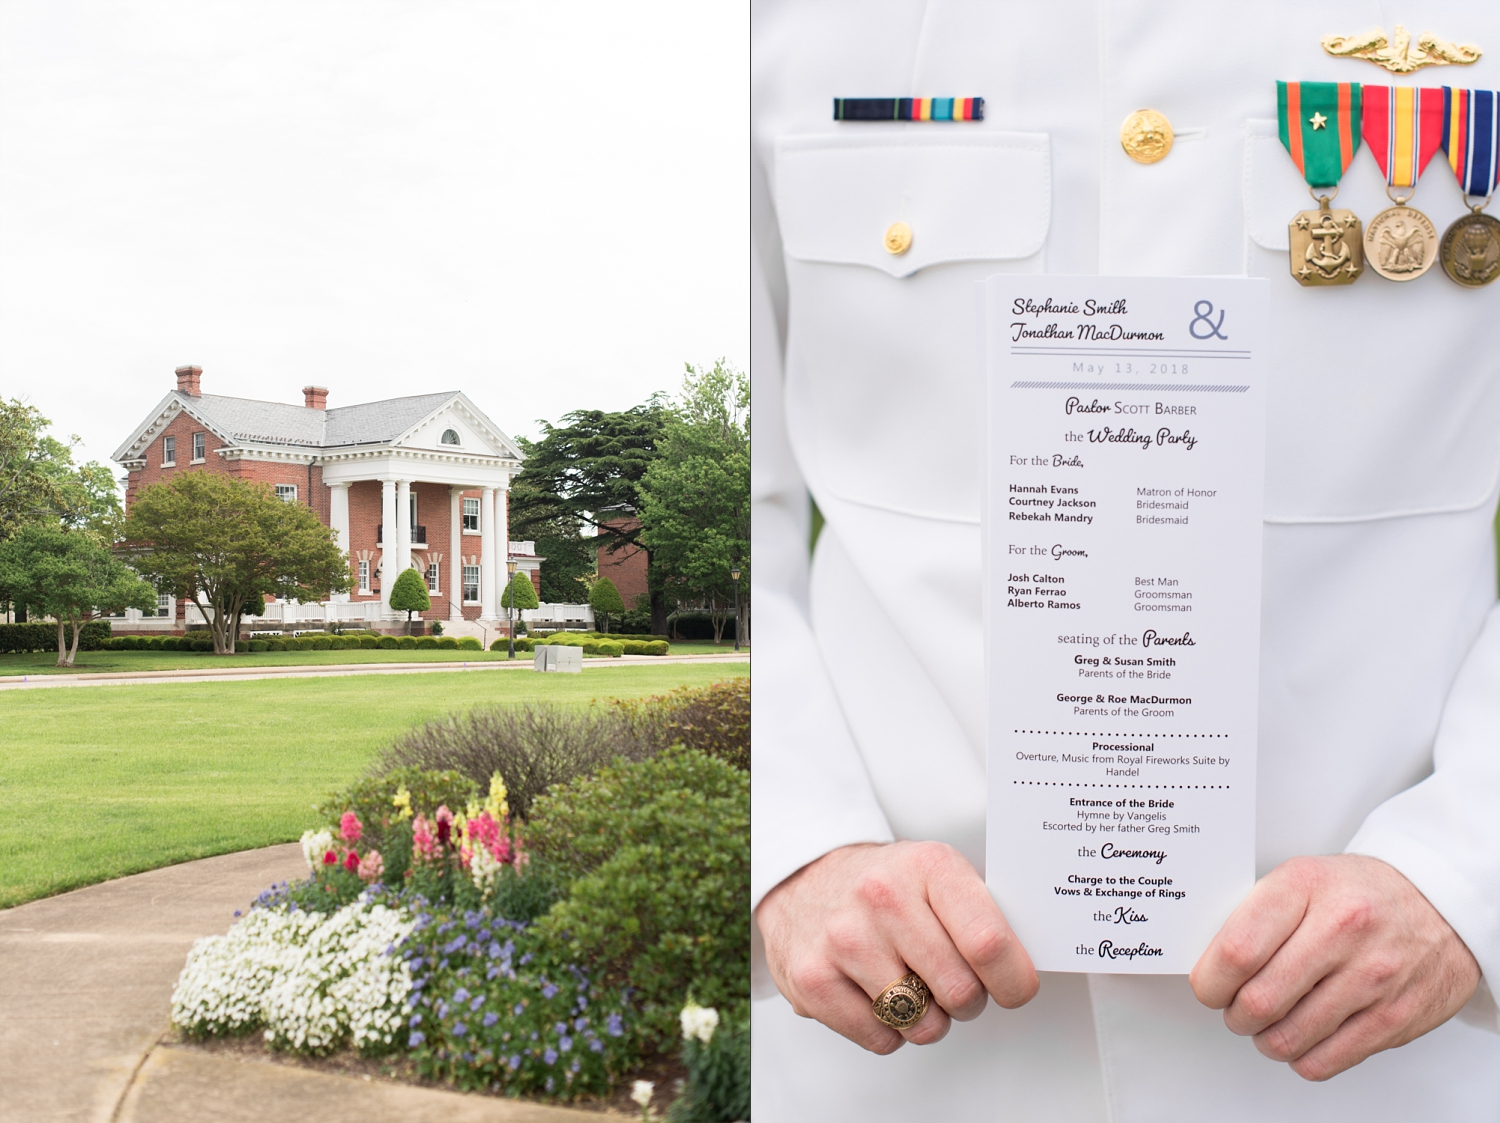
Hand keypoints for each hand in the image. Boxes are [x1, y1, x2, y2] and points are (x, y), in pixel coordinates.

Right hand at [755, 841, 1037, 1053]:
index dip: (1013, 980)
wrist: (804, 878)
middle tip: (951, 982)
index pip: (989, 944)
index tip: (1015, 988)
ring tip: (911, 983)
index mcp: (928, 866)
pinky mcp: (813, 979)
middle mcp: (882, 898)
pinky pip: (882, 1039)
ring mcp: (843, 939)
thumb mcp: (937, 873)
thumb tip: (1027, 967)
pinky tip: (876, 993)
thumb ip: (983, 914)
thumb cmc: (883, 884)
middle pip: (961, 992)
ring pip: (923, 1024)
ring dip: (927, 1017)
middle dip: (968, 1000)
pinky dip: (889, 1030)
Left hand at [1190, 854, 1479, 1080]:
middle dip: (1234, 1014)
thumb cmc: (1361, 893)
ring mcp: (1372, 977)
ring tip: (1267, 1023)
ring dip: (1264, 1039)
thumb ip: (1257, 915)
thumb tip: (1211, 963)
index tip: (1208, 987)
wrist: (1441, 906)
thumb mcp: (1303, 878)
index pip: (1238, 949)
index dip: (1211, 980)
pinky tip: (1301, 1037)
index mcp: (1306, 887)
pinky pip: (1325, 1061)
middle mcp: (1342, 930)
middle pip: (1259, 1000)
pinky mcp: (1394, 1018)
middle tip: (1236, 1008)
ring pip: (1288, 1037)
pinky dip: (1300, 1057)